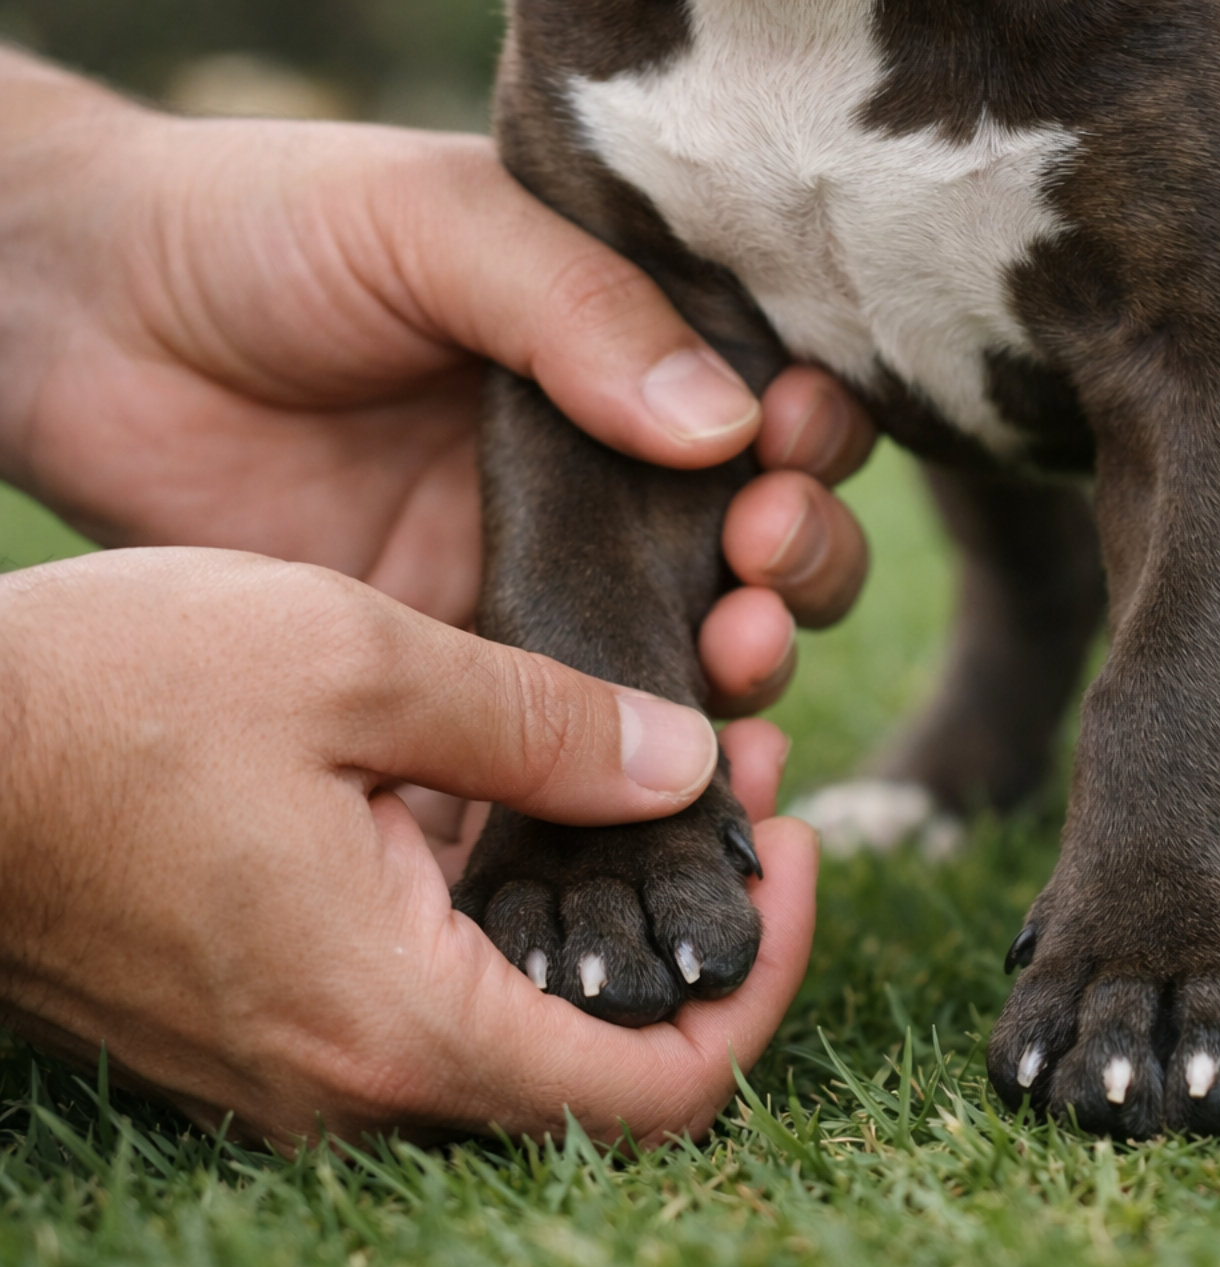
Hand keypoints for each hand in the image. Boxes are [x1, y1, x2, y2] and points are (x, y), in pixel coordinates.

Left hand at [0, 52, 873, 714]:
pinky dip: (643, 761)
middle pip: (766, 542)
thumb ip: (581, 311)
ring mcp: (544, 577)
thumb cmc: (263, 234)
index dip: (811, 437)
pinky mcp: (468, 665)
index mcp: (624, 350)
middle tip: (761, 560)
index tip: (788, 449)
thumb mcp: (435, 226)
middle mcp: (607, 473)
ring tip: (735, 653)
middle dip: (801, 561)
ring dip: (752, 661)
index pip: (771, 404)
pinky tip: (667, 765)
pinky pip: (579, 731)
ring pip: (699, 647)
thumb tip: (729, 427)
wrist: (87, 328)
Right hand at [0, 549, 815, 1144]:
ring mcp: (302, 1068)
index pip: (664, 1088)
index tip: (793, 848)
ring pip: (523, 1035)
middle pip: (607, 1070)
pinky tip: (533, 800)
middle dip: (699, 930)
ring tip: (664, 769)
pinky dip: (517, 923)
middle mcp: (356, 1084)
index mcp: (400, 1021)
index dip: (768, 977)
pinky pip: (434, 1008)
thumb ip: (545, 723)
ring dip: (609, 916)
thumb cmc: (105, 699)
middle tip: (743, 790)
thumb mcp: (352, 663)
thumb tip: (690, 764)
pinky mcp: (264, 1026)